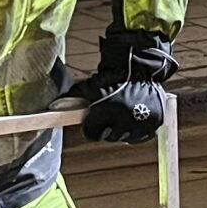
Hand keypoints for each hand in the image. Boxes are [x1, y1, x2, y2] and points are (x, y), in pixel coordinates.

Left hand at [57, 28, 175, 144]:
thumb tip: (52, 105)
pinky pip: (140, 137)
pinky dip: (136, 131)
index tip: (92, 122)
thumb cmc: (112, 78)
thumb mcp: (91, 86)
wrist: (140, 69)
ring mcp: (141, 123)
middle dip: (106, 129)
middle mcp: (125, 119)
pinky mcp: (154, 124)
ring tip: (121, 116)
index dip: (90, 128)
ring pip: (124, 138)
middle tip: (108, 116)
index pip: (92, 134)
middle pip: (108, 137)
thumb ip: (73, 98)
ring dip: (121, 131)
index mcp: (108, 111)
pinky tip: (132, 120)